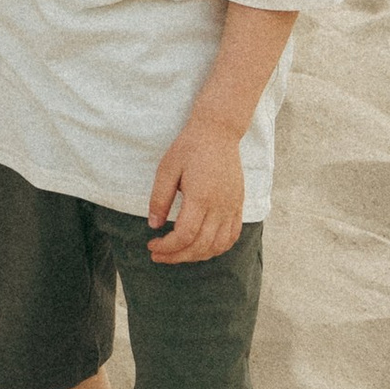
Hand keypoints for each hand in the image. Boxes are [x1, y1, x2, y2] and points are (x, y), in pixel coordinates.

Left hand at [146, 119, 245, 262]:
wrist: (218, 132)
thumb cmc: (189, 147)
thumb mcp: (167, 168)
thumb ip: (160, 198)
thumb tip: (153, 225)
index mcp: (200, 197)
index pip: (185, 236)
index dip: (167, 247)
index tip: (152, 245)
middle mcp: (219, 207)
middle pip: (200, 246)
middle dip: (177, 256)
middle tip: (159, 255)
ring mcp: (231, 208)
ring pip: (217, 246)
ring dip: (196, 256)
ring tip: (178, 254)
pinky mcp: (238, 205)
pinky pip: (232, 237)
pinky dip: (217, 248)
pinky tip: (202, 248)